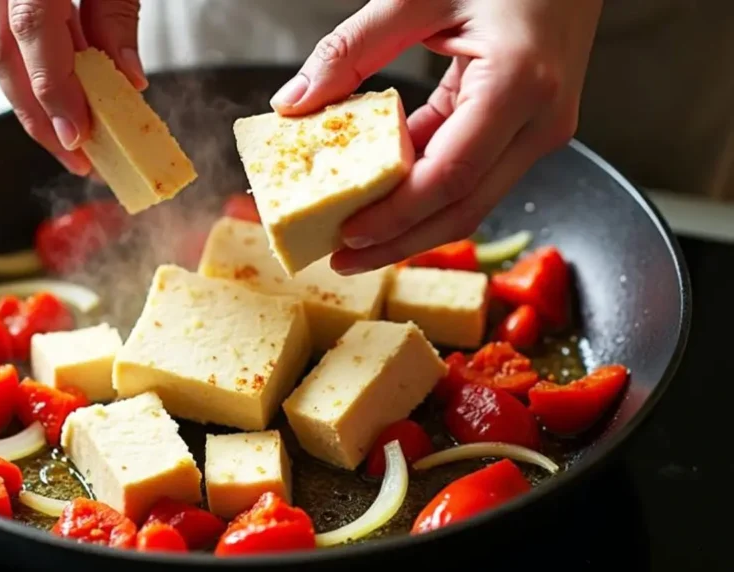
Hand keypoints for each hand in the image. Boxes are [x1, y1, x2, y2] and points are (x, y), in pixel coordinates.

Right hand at [0, 0, 145, 175]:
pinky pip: (3, 37)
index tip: (77, 135)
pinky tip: (64, 100)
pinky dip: (33, 72)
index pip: (31, 27)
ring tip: (72, 140)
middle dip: (36, 115)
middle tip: (76, 156)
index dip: (52, 87)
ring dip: (33, 102)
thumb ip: (116, 15)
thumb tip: (127, 78)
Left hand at [270, 0, 602, 274]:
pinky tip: (385, 200)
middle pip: (464, 209)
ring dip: (413, 226)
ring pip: (471, 201)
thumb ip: (351, 49)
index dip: (396, 215)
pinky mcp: (526, 131)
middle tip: (343, 260)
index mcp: (518, 85)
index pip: (450, 176)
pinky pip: (473, 174)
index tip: (348, 233)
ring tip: (356, 241)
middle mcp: (539, 121)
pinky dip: (426, 192)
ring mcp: (539, 131)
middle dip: (399, 243)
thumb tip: (294, 102)